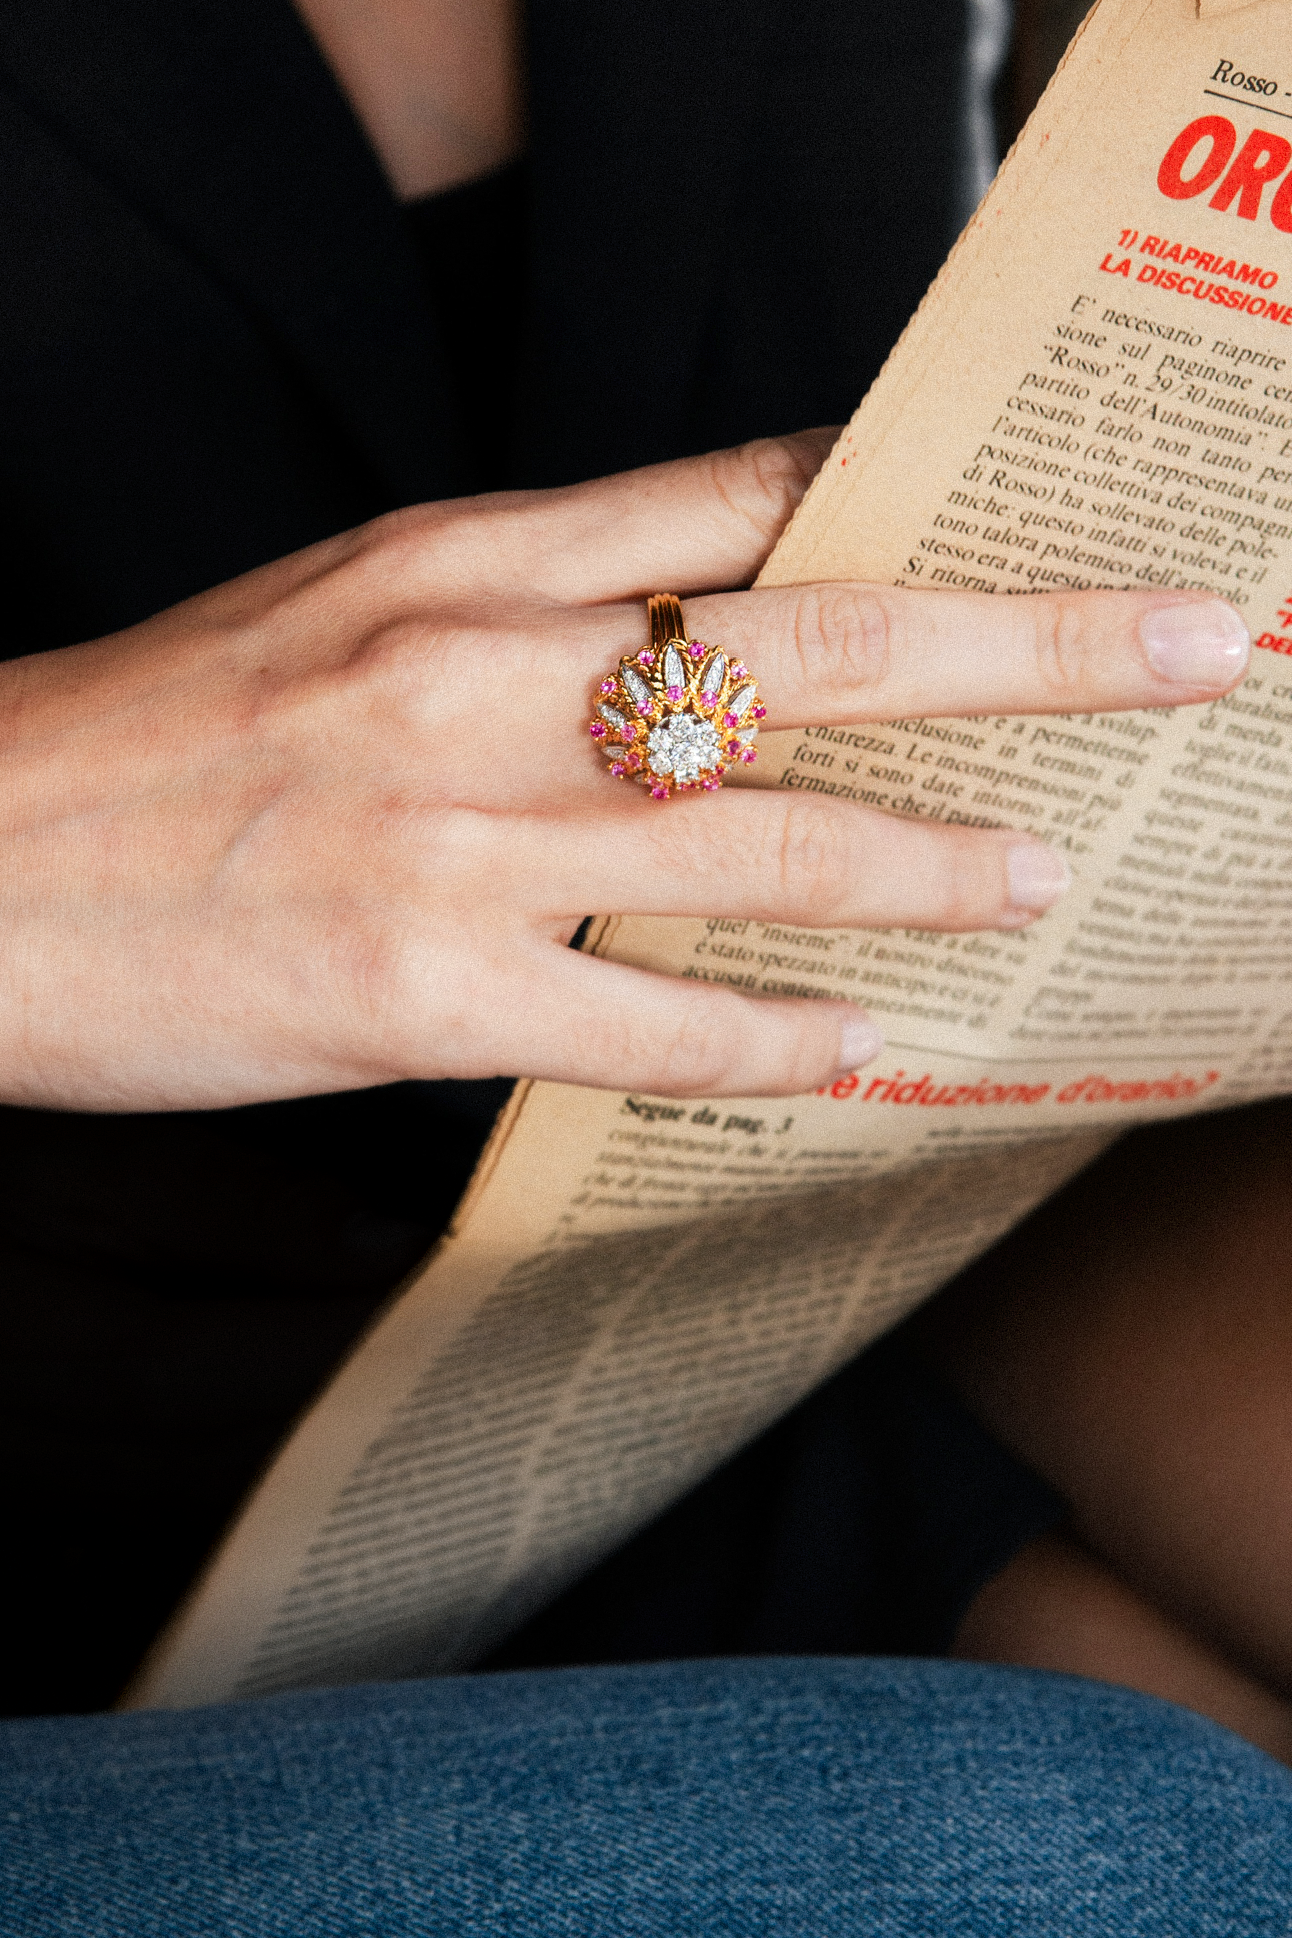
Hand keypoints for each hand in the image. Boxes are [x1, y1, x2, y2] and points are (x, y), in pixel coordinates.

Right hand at [0, 431, 1249, 1107]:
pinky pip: (653, 1019)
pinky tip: (863, 1046)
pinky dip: (778, 1037)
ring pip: (763, 829)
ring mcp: (450, 832)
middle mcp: (469, 669)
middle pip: (816, 635)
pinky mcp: (417, 991)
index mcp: (449, 557)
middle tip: (1184, 643)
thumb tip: (684, 635)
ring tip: (1047, 873)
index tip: (1035, 514)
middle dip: (1028, 638)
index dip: (912, 499)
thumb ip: (514, 609)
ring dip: (935, 856)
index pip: (732, 493)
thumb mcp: (333, 610)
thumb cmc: (150, 744)